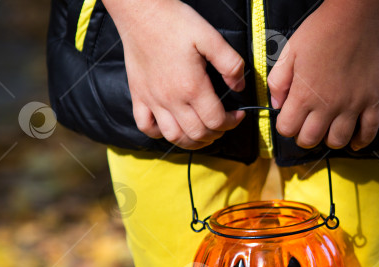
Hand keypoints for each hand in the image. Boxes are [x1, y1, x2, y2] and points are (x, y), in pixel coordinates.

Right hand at [105, 0, 245, 148]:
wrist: (142, 12)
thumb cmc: (176, 22)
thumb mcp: (211, 37)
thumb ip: (230, 64)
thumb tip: (239, 87)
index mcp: (192, 87)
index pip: (216, 121)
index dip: (232, 123)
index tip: (238, 115)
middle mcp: (171, 99)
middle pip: (198, 134)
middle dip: (216, 134)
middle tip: (223, 124)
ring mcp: (152, 100)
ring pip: (174, 137)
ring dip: (192, 141)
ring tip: (202, 133)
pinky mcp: (139, 96)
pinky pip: (146, 127)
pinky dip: (159, 134)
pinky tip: (170, 126)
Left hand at [268, 0, 378, 149]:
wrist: (357, 16)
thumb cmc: (321, 31)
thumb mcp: (290, 51)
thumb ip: (278, 81)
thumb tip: (276, 105)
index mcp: (304, 94)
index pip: (287, 129)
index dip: (285, 125)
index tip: (289, 117)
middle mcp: (328, 105)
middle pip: (310, 140)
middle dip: (304, 137)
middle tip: (307, 126)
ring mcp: (353, 105)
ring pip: (338, 141)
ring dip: (329, 139)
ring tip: (328, 129)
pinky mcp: (373, 101)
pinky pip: (369, 132)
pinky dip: (361, 141)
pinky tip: (353, 142)